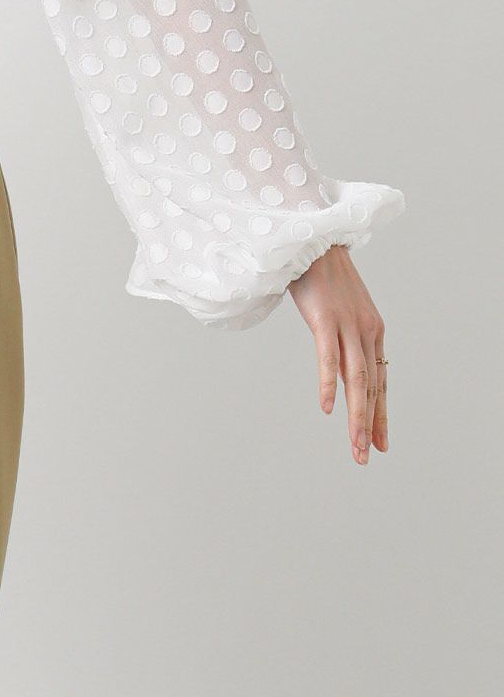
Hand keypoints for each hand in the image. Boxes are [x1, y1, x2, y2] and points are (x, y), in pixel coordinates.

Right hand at [288, 244, 387, 465]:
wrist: (316, 240)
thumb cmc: (323, 278)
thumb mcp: (338, 315)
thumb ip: (341, 344)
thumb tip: (337, 373)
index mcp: (372, 332)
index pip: (380, 381)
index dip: (380, 415)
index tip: (378, 443)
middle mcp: (366, 332)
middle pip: (372, 387)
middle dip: (369, 425)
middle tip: (366, 457)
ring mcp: (348, 326)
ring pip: (356, 380)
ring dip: (357, 416)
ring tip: (355, 446)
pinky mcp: (326, 320)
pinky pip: (328, 359)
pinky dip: (327, 385)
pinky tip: (326, 409)